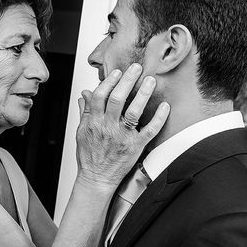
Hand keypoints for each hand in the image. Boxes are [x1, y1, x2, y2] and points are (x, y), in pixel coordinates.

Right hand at [75, 64, 169, 191]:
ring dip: (143, 94)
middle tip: (136, 68)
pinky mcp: (135, 146)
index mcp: (94, 122)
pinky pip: (149, 130)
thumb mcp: (81, 132)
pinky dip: (159, 118)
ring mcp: (122, 137)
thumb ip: (85, 111)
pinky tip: (164, 106)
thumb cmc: (90, 157)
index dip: (108, 82)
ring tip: (150, 80)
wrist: (97, 179)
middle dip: (127, 81)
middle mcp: (108, 128)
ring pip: (133, 112)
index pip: (100, 96)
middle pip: (117, 99)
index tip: (116, 72)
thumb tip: (85, 94)